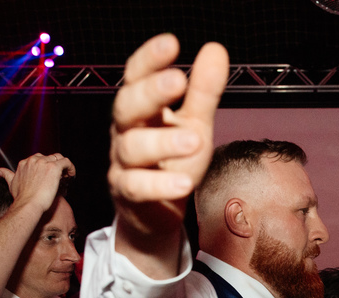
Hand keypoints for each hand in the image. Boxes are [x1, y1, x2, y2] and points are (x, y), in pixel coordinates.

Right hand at [0, 153, 75, 214]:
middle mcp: (34, 160)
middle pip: (49, 157)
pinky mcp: (53, 167)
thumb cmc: (21, 198)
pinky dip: (71, 167)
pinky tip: (72, 175)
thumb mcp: (12, 184)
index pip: (39, 159)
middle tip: (60, 177)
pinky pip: (66, 161)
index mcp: (25, 163)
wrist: (28, 204)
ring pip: (58, 158)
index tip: (50, 176)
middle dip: (55, 166)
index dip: (46, 166)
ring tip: (67, 176)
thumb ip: (7, 175)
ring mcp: (44, 162)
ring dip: (63, 166)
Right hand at [109, 34, 228, 253]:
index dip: (149, 59)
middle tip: (178, 80)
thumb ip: (203, 91)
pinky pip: (137, 187)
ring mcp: (123, 163)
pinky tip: (185, 182)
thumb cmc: (173, 161)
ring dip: (163, 142)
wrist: (157, 212)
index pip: (136, 76)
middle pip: (126, 106)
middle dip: (150, 92)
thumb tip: (215, 49)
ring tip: (195, 140)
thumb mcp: (194, 122)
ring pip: (133, 148)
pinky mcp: (128, 194)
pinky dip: (160, 184)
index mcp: (141, 108)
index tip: (171, 43)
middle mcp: (126, 131)